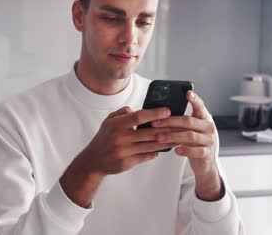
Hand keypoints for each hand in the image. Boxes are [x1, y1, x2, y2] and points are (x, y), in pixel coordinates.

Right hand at [60, 106, 177, 206]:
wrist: (93, 160)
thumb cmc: (104, 138)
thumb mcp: (108, 121)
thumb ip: (122, 113)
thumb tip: (136, 108)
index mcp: (117, 125)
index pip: (139, 116)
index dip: (154, 113)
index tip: (167, 111)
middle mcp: (121, 138)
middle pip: (148, 132)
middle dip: (165, 128)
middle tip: (178, 125)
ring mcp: (124, 151)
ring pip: (150, 145)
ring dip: (165, 142)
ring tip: (176, 138)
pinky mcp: (127, 163)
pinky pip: (146, 156)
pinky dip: (155, 152)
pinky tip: (163, 149)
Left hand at [151, 91, 223, 200]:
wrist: (205, 164)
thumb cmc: (193, 143)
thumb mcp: (189, 129)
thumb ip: (180, 121)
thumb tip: (158, 114)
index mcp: (203, 118)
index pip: (200, 106)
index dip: (194, 99)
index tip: (187, 92)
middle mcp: (208, 127)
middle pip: (188, 121)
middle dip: (169, 121)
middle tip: (154, 123)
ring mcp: (209, 140)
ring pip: (190, 136)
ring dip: (172, 136)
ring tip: (159, 137)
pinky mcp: (207, 153)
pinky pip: (196, 151)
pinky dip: (185, 150)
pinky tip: (175, 149)